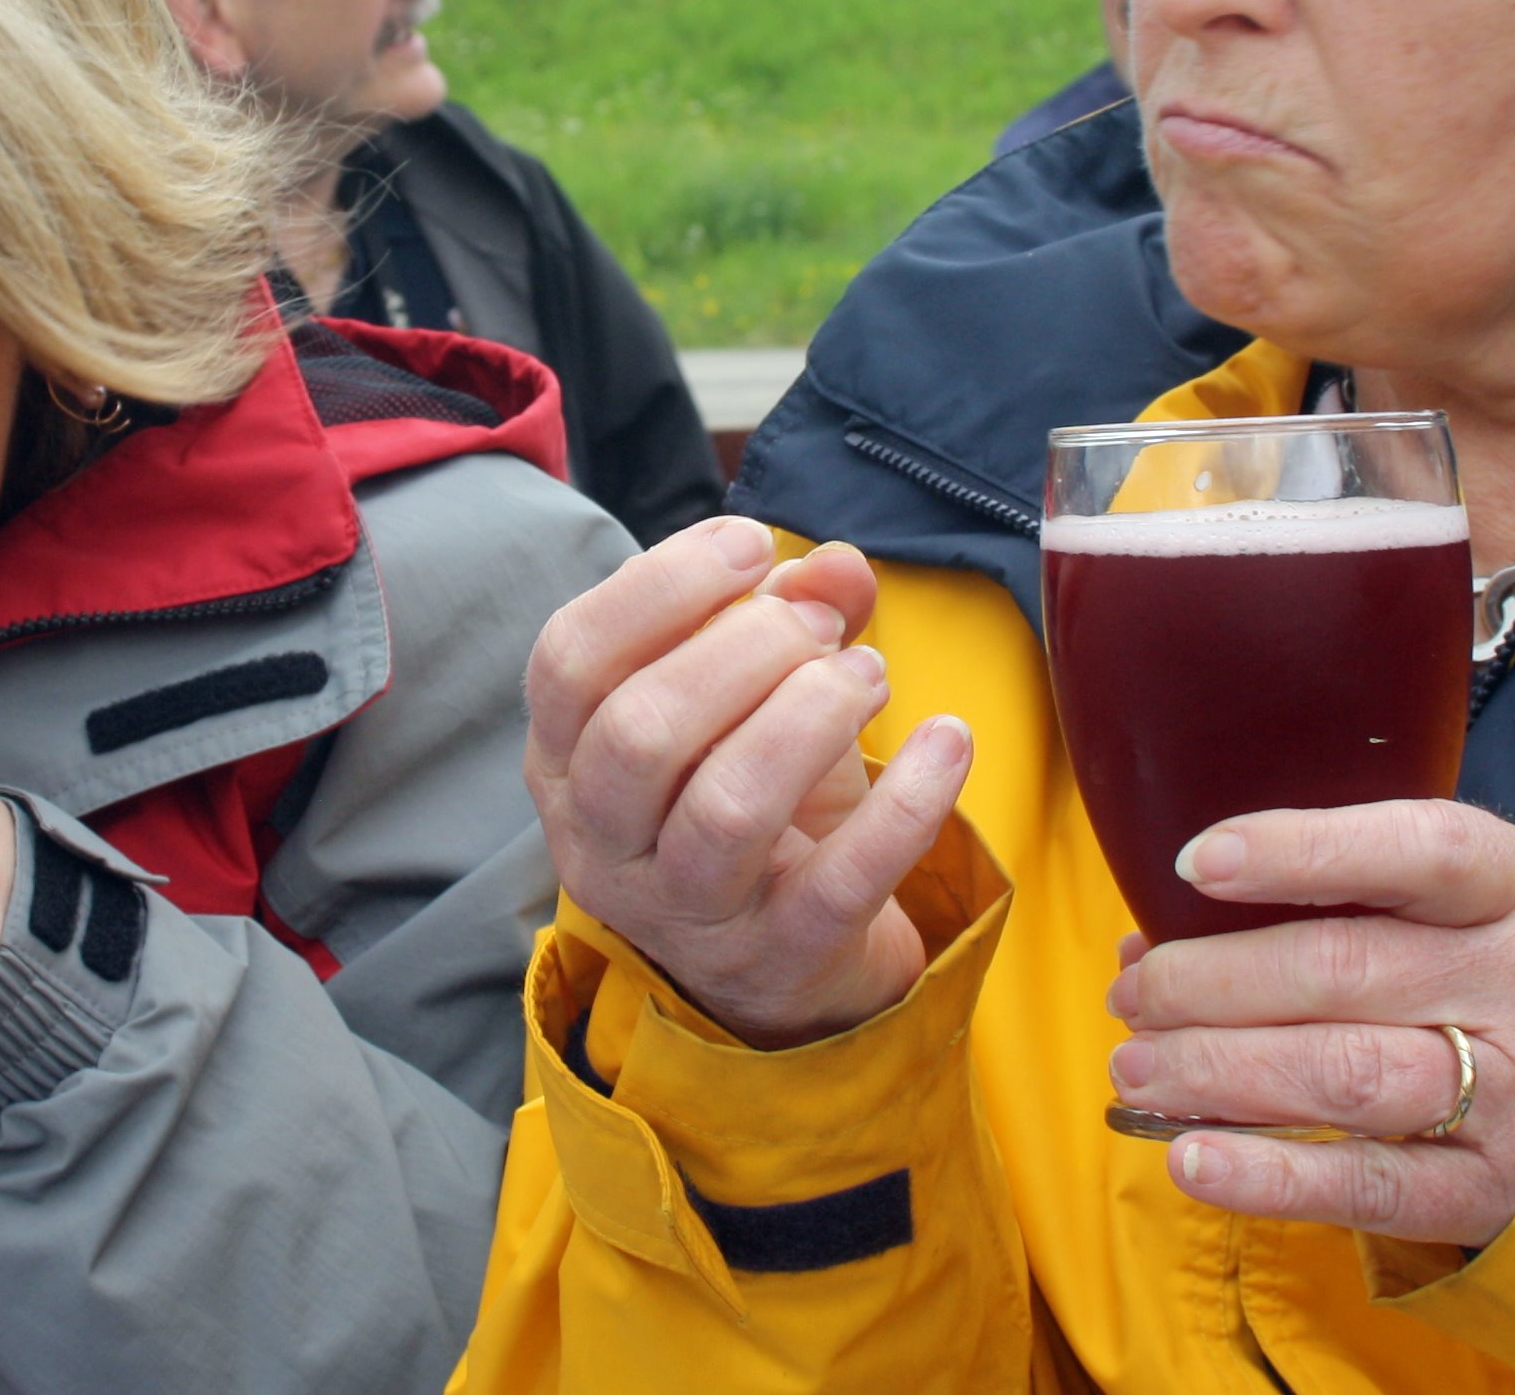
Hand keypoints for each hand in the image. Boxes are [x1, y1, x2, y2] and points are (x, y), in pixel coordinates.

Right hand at [523, 518, 973, 1049]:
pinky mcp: (782, 959)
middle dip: (745, 650)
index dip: (660, 587)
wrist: (793, 968)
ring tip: (870, 674)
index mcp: (565, 762)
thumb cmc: (750, 802)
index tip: (752, 546)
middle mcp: (603, 845)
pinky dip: (907, 802)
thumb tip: (838, 565)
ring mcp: (687, 915)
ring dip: (810, 716)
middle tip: (820, 628)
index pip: (570, 661)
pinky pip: (841, 882)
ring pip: (727, 809)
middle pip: (640, 732)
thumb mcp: (752, 701)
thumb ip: (787, 615)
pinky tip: (949, 740)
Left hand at [1103, 800, 1514, 1246]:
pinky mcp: (1484, 1190)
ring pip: (1344, 1075)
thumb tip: (1159, 932)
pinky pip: (1366, 1185)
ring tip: (1137, 1067)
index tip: (1197, 862)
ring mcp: (1509, 1095)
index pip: (1418, 850)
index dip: (1303, 852)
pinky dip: (1269, 1176)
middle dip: (1212, 981)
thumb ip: (1341, 896)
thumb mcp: (1468, 898)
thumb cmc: (1499, 969)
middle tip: (1134, 993)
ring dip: (1219, 1071)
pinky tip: (1189, 1157)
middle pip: (1344, 972)